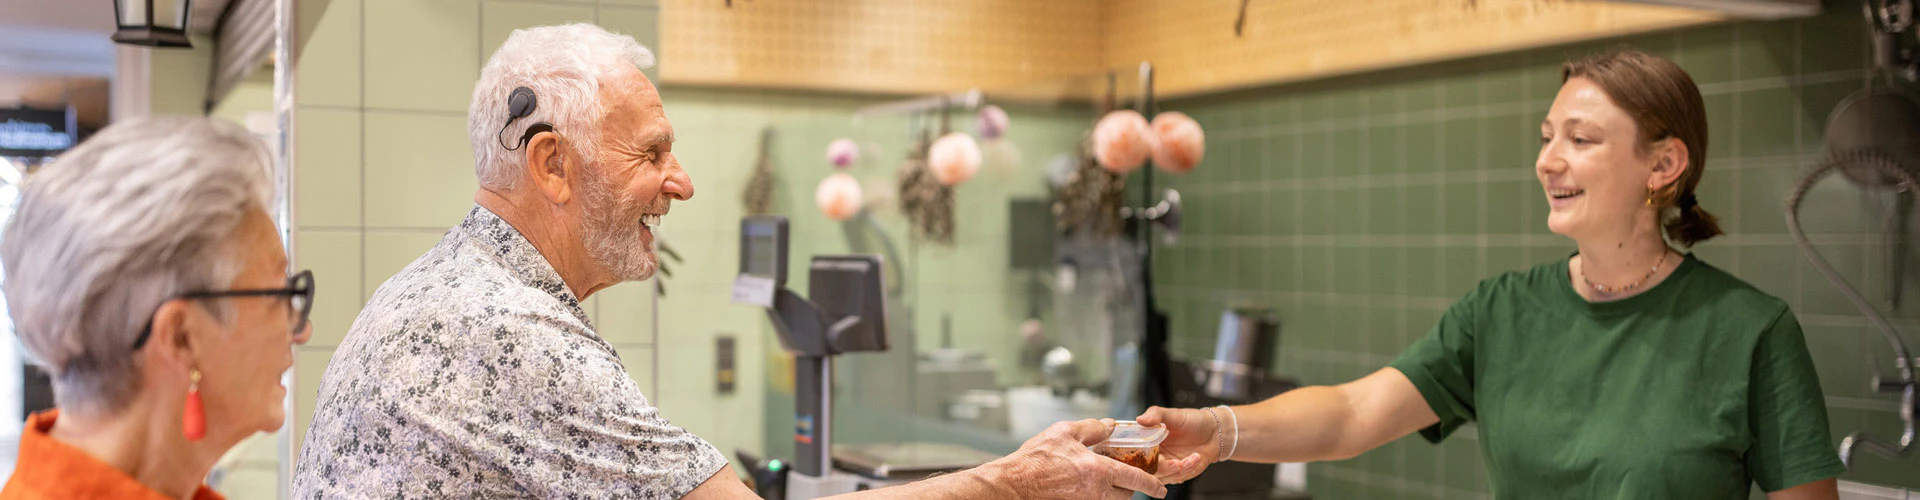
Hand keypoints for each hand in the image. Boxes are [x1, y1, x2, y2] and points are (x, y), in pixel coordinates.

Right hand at [987, 419, 1166, 499]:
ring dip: (1112, 492)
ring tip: (1102, 479)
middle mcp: (1096, 492)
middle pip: (1126, 495)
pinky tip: (1083, 484)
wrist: (1013, 484)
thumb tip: (1109, 425)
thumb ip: (1092, 428)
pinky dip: (1096, 494)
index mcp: (1098, 471)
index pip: (1136, 479)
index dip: (1153, 484)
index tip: (1161, 488)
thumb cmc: (1035, 459)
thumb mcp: (1065, 432)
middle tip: (1124, 476)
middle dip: (1129, 487)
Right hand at [1134, 406, 1222, 483]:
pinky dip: (1188, 468)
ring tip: (1191, 458)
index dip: (1139, 457)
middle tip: (1175, 463)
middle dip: (1162, 468)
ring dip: (1178, 470)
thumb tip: (1140, 419)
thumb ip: (1156, 415)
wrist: (1214, 432)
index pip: (1135, 453)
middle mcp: (1155, 455)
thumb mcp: (1173, 414)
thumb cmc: (1193, 421)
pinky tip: (1196, 457)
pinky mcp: (1179, 473)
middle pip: (1147, 470)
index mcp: (1148, 441)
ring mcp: (1167, 465)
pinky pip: (1178, 477)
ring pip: (1163, 477)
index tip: (1151, 455)